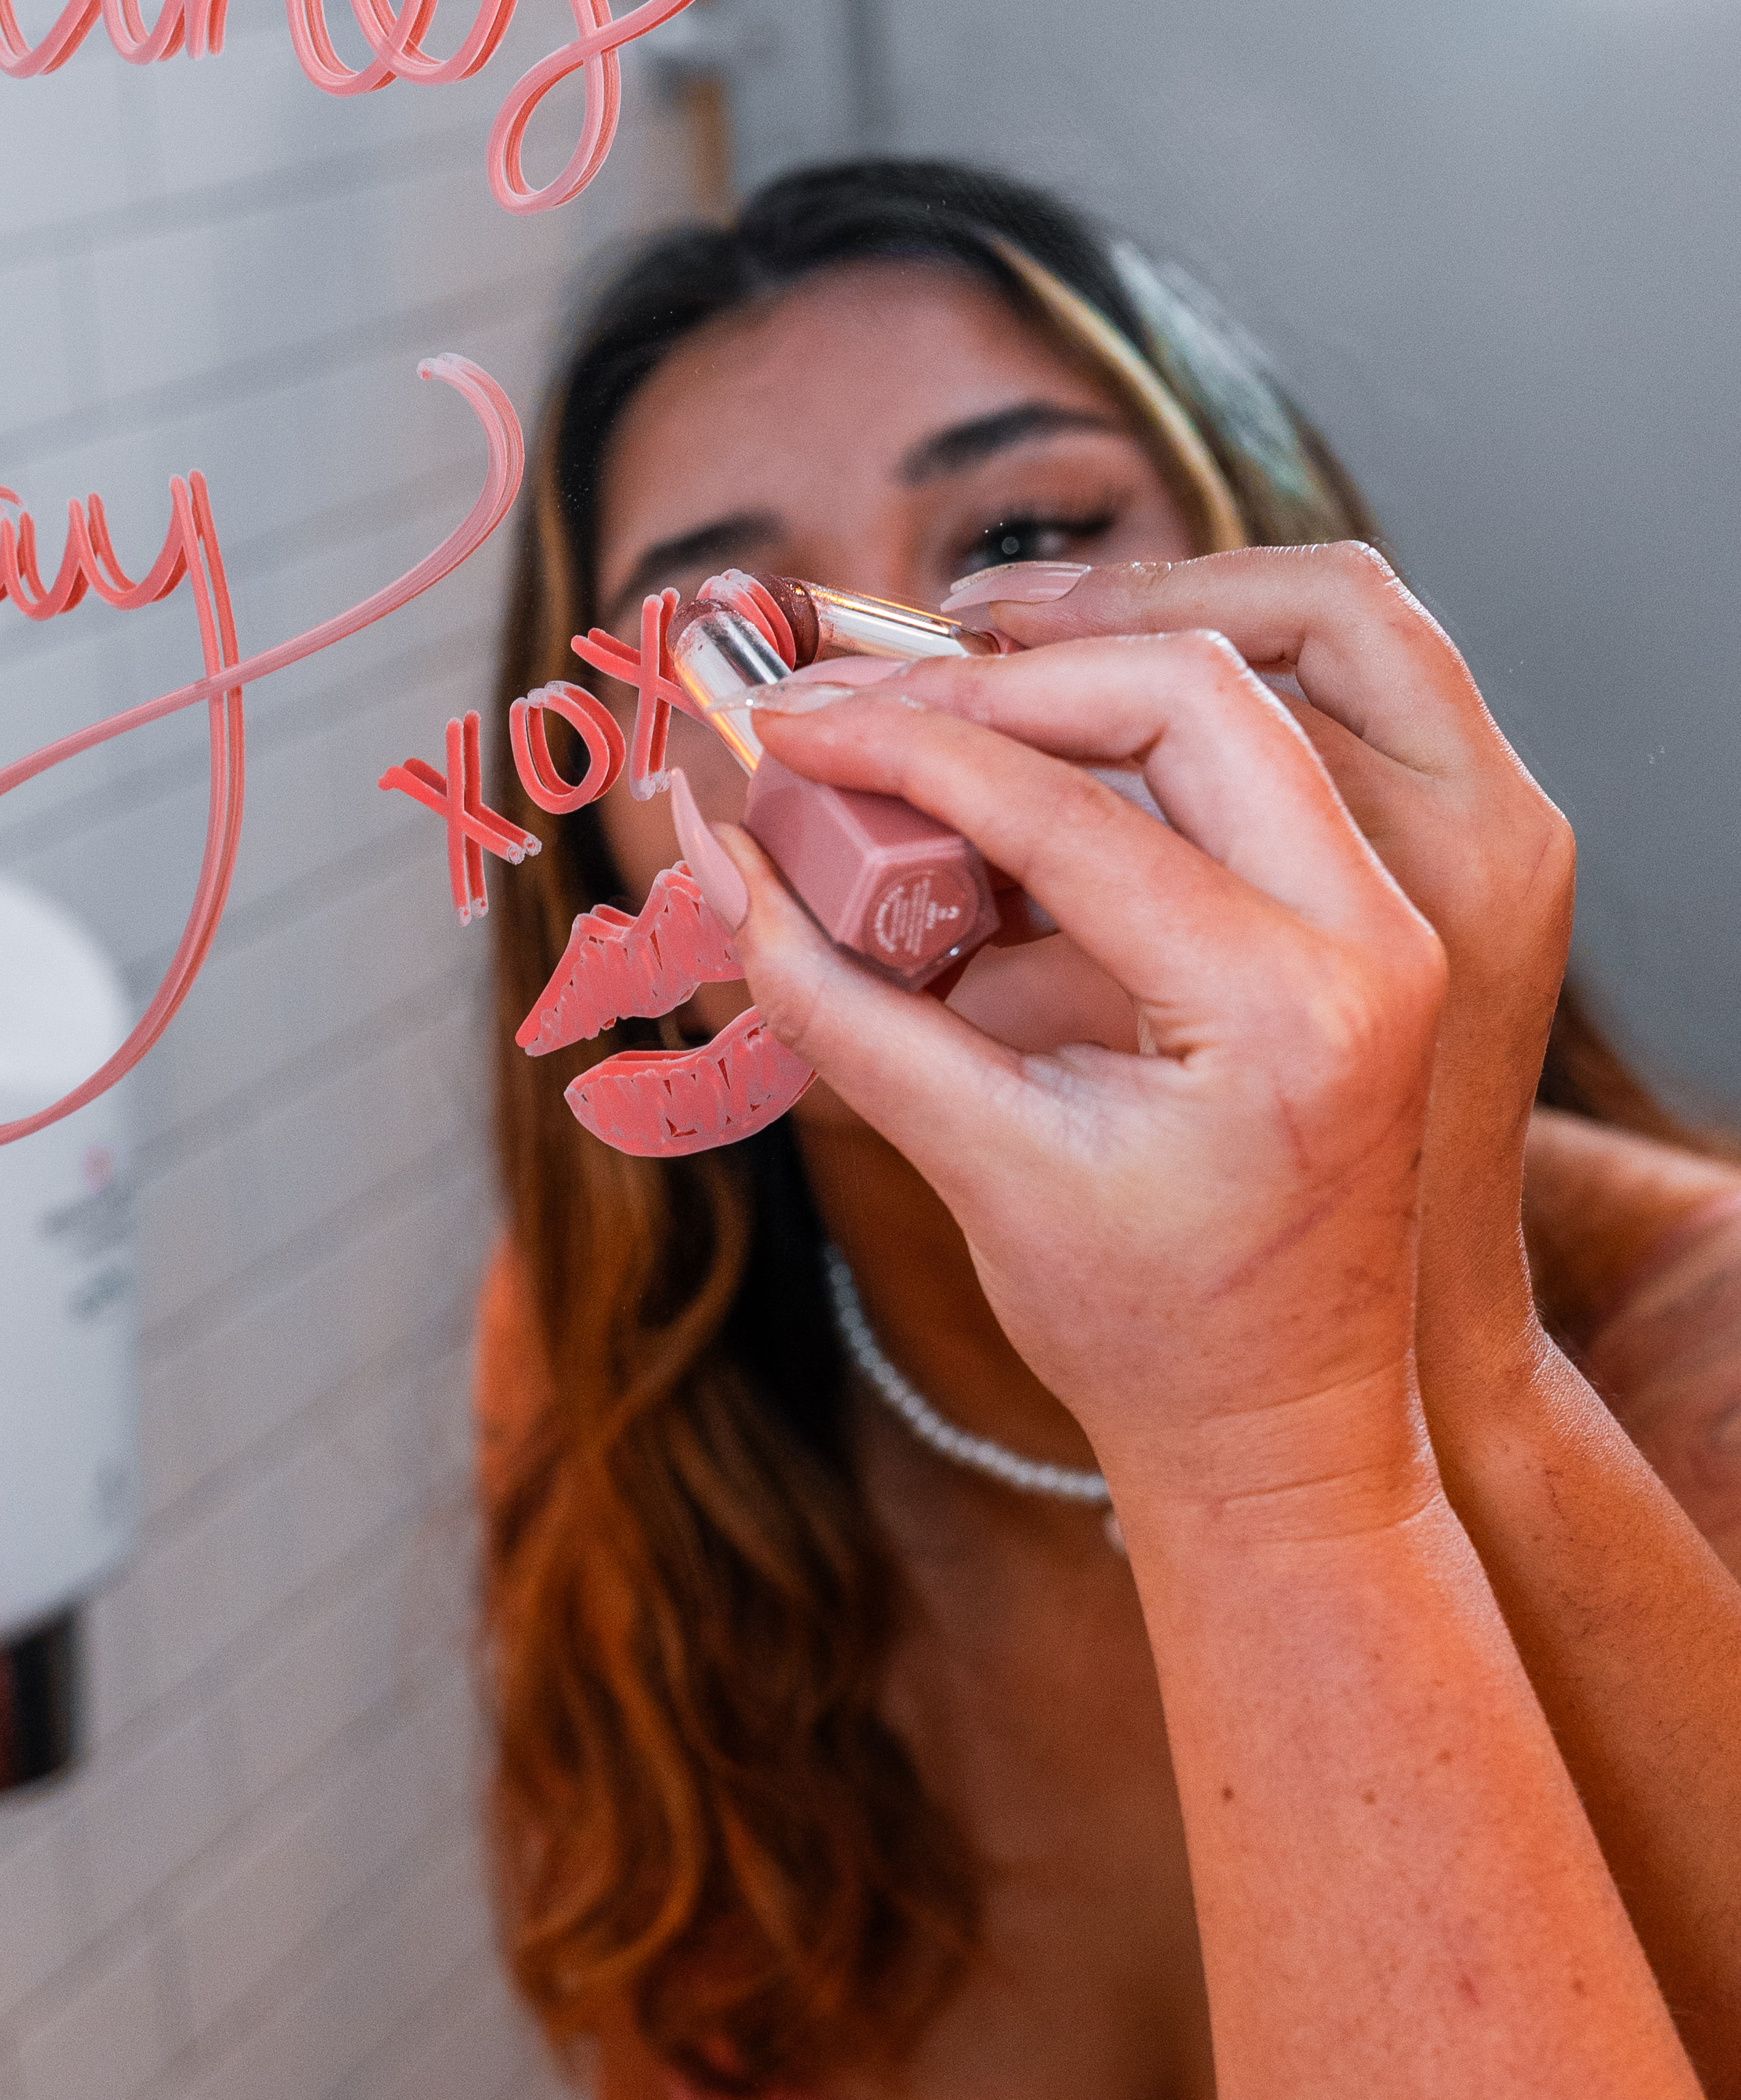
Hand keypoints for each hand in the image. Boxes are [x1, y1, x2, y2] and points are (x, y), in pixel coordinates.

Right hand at [733, 632, 1445, 1536]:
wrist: (1283, 1428)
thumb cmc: (1140, 1330)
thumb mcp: (970, 1160)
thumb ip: (829, 991)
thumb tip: (707, 842)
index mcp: (1288, 1011)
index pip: (1072, 811)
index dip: (902, 749)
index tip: (785, 725)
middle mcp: (1376, 941)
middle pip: (1188, 691)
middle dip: (1005, 671)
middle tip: (858, 696)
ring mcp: (1394, 924)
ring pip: (1235, 706)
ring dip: (1070, 691)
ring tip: (922, 722)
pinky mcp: (1372, 924)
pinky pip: (1250, 774)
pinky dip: (1119, 758)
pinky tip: (1000, 790)